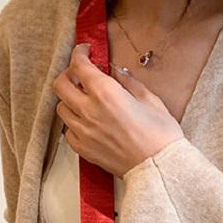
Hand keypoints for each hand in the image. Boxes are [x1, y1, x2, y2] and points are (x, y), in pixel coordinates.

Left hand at [52, 42, 184, 177]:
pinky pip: (68, 133)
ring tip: (83, 102)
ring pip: (61, 109)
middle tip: (80, 76)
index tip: (85, 53)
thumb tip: (118, 73)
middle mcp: (89, 111)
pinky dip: (73, 125)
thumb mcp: (151, 101)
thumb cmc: (161, 137)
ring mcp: (84, 133)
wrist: (160, 169)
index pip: (79, 66)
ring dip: (69, 101)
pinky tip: (86, 124)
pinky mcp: (85, 151)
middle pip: (61, 85)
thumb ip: (130, 83)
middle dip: (68, 75)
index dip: (80, 54)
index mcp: (106, 93)